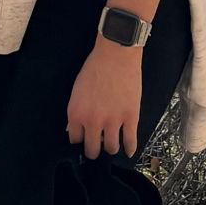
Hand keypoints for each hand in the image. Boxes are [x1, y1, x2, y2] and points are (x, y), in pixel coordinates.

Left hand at [66, 40, 143, 158]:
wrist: (116, 54)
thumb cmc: (94, 67)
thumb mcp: (77, 90)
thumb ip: (77, 112)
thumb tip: (75, 129)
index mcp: (76, 114)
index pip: (75, 140)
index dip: (80, 140)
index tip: (84, 138)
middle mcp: (93, 121)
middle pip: (92, 150)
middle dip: (94, 149)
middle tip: (97, 145)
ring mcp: (113, 121)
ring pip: (111, 149)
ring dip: (111, 147)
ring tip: (112, 142)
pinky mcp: (131, 117)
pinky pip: (130, 142)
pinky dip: (129, 148)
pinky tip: (128, 149)